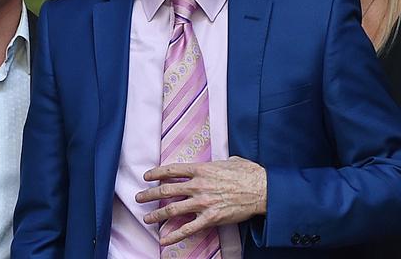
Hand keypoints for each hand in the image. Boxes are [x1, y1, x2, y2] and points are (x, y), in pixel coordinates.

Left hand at [135, 156, 266, 245]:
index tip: (147, 176)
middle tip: (139, 197)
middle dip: (150, 195)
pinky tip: (164, 239)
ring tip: (146, 218)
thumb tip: (218, 163)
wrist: (261, 189)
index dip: (157, 173)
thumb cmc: (248, 173)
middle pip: (167, 190)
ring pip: (173, 209)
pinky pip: (188, 228)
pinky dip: (174, 235)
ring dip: (156, 214)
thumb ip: (218, 163)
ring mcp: (203, 202)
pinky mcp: (211, 218)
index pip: (172, 170)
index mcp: (201, 169)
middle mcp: (198, 185)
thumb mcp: (230, 160)